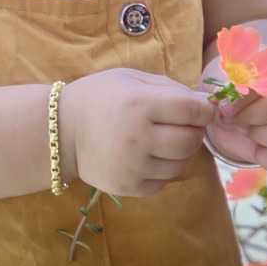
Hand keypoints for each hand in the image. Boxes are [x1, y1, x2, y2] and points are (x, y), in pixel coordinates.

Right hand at [59, 68, 217, 196]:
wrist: (60, 130)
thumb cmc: (98, 98)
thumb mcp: (129, 78)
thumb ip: (168, 87)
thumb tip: (204, 104)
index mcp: (139, 105)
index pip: (193, 111)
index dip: (205, 110)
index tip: (203, 110)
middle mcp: (138, 138)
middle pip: (191, 141)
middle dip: (194, 131)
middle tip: (181, 125)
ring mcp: (133, 166)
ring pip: (180, 164)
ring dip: (177, 151)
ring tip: (159, 139)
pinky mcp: (129, 187)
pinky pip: (163, 181)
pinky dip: (161, 168)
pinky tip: (144, 155)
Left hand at [201, 56, 266, 172]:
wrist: (234, 109)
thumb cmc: (228, 87)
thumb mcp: (218, 80)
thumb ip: (218, 87)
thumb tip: (219, 102)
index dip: (245, 98)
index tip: (223, 108)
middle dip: (251, 117)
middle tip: (228, 120)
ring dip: (260, 136)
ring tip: (243, 130)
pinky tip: (254, 147)